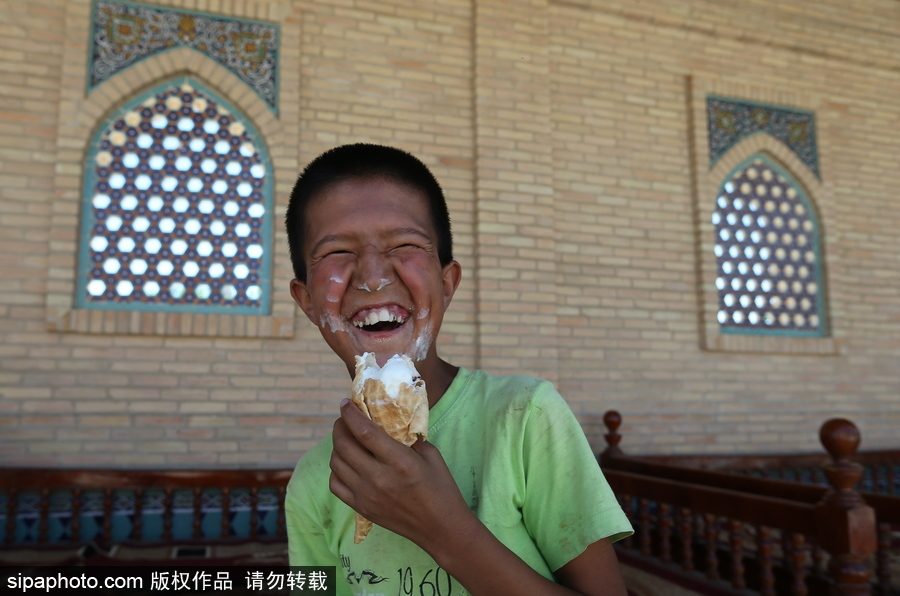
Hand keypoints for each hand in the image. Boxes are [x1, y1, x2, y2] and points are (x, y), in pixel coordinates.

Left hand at [329, 398, 470, 547]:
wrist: (440, 528)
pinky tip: (346, 463)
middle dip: (340, 427)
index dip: (350, 414)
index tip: (345, 403)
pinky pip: (335, 484)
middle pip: (344, 445)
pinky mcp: (361, 508)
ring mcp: (366, 495)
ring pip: (336, 463)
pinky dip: (336, 469)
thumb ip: (407, 438)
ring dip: (337, 446)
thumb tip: (388, 421)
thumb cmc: (441, 487)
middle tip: (344, 419)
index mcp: (399, 461)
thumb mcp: (431, 455)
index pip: (364, 432)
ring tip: (346, 439)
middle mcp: (378, 478)